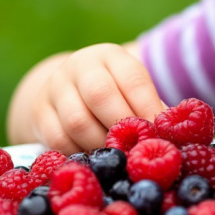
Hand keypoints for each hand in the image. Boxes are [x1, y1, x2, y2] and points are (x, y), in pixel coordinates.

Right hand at [25, 43, 165, 154]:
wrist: (64, 88)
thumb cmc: (114, 92)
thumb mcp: (131, 88)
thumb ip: (150, 106)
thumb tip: (175, 132)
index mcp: (110, 56)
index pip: (132, 78)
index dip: (148, 107)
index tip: (161, 131)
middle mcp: (79, 66)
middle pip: (100, 95)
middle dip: (123, 126)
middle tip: (139, 148)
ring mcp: (55, 89)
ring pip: (78, 121)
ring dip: (102, 144)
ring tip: (120, 156)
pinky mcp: (39, 114)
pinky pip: (59, 140)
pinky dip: (81, 153)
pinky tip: (96, 158)